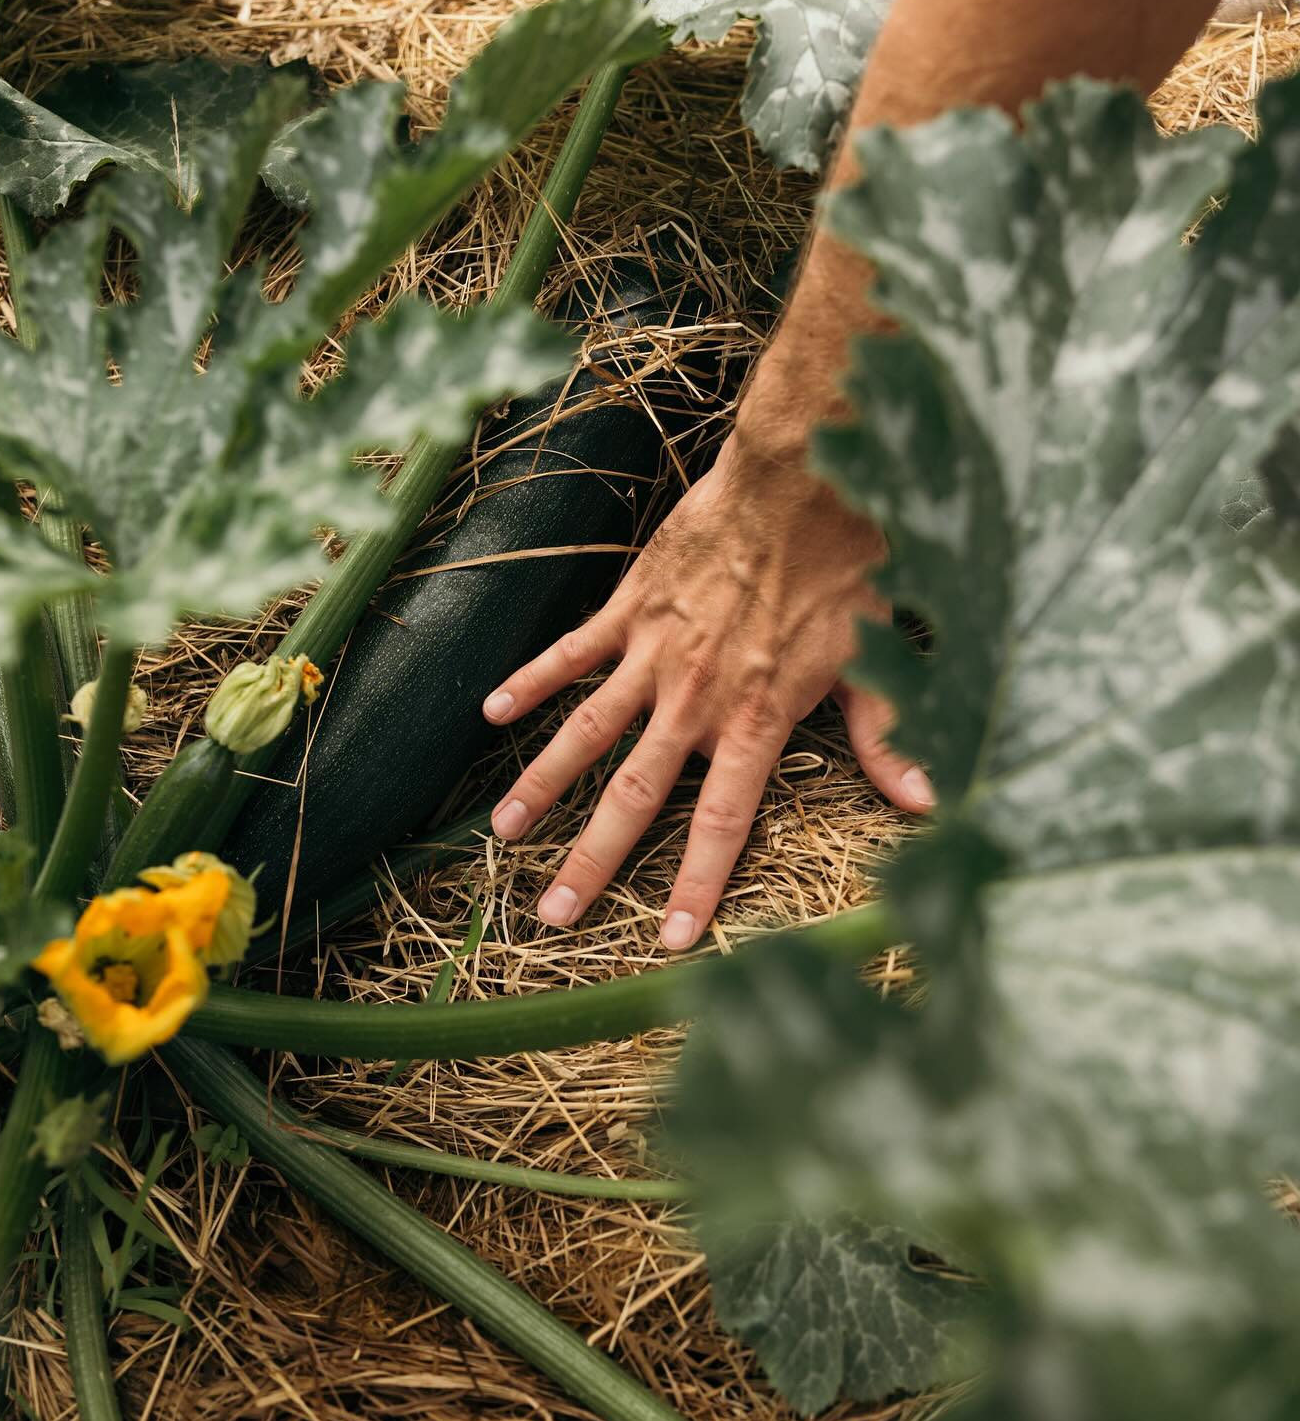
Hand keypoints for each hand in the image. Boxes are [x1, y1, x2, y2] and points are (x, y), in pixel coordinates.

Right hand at [481, 428, 933, 951]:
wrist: (800, 480)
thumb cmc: (846, 568)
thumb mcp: (877, 658)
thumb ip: (886, 736)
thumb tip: (927, 801)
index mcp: (757, 719)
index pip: (722, 822)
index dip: (696, 883)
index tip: (667, 939)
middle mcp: (695, 698)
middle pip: (635, 795)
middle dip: (592, 861)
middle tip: (549, 913)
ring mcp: (654, 652)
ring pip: (588, 732)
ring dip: (545, 784)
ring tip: (504, 831)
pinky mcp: (630, 608)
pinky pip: (572, 653)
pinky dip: (533, 683)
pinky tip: (493, 714)